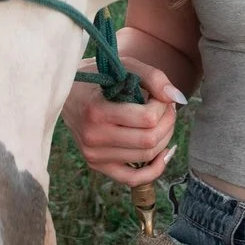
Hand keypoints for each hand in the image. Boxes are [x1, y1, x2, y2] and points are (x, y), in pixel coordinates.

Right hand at [62, 62, 184, 187]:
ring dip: (164, 139)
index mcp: (97, 110)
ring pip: (146, 156)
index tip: (160, 96)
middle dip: (167, 122)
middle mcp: (93, 137)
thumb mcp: (125, 66)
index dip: (163, 106)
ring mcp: (94, 155)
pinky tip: (163, 153)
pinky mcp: (97, 165)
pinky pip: (133, 179)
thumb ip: (153, 77)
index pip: (147, 118)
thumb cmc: (98, 77)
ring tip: (161, 122)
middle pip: (149, 139)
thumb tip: (176, 98)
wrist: (67, 93)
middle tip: (167, 108)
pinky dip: (154, 170)